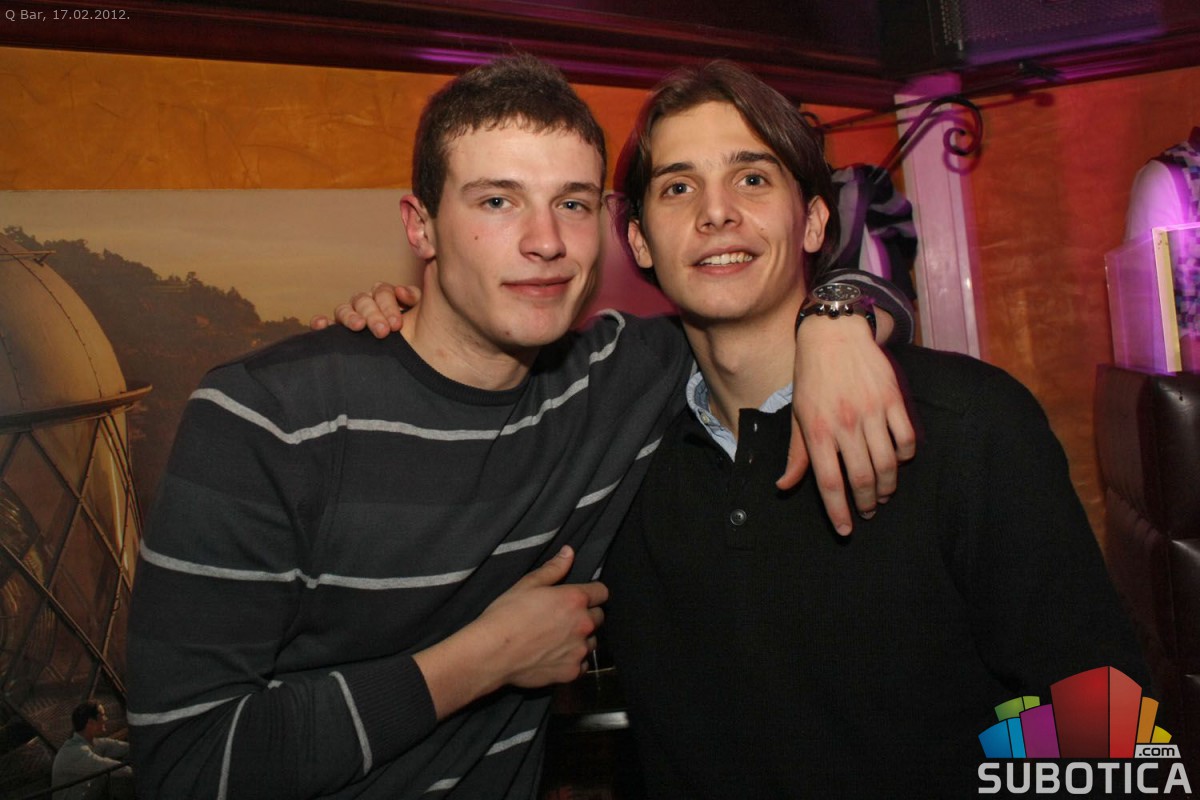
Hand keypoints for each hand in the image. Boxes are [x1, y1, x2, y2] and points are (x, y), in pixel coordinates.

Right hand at [308, 283, 420, 338]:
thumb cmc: (427, 336)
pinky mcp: (341, 337)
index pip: (382, 291)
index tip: (397, 323)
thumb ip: (419, 292)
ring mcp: (354, 321)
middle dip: (373, 314)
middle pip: (363, 300)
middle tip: (383, 332)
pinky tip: (320, 325)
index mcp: (387, 299)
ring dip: (350, 316)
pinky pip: (326, 325)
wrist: (424, 364)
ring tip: (358, 327)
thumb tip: (407, 284)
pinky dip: (321, 322)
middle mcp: (369, 308)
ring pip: (344, 310)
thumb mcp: (427, 309)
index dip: (388, 304)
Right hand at [413, 546, 606, 718]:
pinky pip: (582, 665)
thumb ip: (554, 568)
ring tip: (559, 639)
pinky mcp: (571, 672)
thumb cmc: (506, 615)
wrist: (492, 653)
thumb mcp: (528, 584)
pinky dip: (574, 660)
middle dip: (586, 615)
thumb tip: (570, 552)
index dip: (592, 593)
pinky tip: (556, 656)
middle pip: (599, 617)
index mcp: (574, 599)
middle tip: (564, 619)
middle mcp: (583, 624)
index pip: (602, 592)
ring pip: (592, 641)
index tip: (579, 598)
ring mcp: (579, 650)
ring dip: (581, 639)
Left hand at [777, 314, 915, 534]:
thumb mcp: (797, 415)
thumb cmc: (811, 377)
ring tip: (883, 494)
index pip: (830, 484)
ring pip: (888, 465)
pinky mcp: (893, 400)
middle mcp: (845, 425)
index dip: (839, 512)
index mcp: (817, 432)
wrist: (833, 334)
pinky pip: (907, 439)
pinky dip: (905, 457)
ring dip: (888, 487)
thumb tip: (785, 486)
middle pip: (862, 480)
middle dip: (867, 504)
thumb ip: (796, 455)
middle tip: (868, 512)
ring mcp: (872, 412)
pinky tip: (898, 462)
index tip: (846, 530)